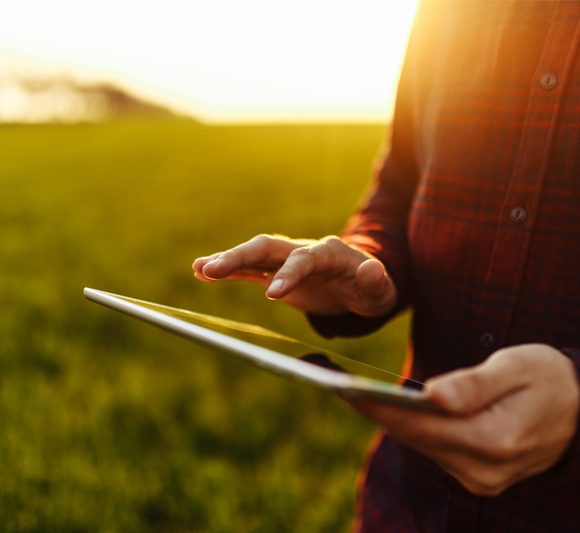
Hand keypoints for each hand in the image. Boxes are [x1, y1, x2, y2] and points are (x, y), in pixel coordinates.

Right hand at [192, 234, 396, 316]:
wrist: (361, 285)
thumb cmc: (372, 290)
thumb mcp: (381, 291)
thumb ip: (376, 282)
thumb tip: (370, 270)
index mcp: (329, 253)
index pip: (304, 259)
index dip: (289, 274)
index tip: (272, 295)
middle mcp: (303, 250)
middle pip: (267, 246)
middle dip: (239, 256)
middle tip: (211, 270)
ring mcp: (286, 259)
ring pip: (252, 254)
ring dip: (226, 260)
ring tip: (198, 268)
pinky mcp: (275, 271)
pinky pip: (248, 269)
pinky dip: (227, 270)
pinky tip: (201, 271)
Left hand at [345, 344, 579, 495]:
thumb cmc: (550, 377)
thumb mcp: (517, 367)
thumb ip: (474, 384)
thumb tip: (430, 395)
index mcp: (494, 439)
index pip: (420, 424)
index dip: (377, 405)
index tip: (341, 388)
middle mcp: (484, 469)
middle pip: (413, 438)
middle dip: (373, 410)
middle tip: (331, 383)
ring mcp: (481, 478)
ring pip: (421, 445)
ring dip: (389, 419)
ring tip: (350, 391)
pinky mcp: (478, 477)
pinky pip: (434, 450)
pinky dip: (412, 428)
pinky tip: (390, 407)